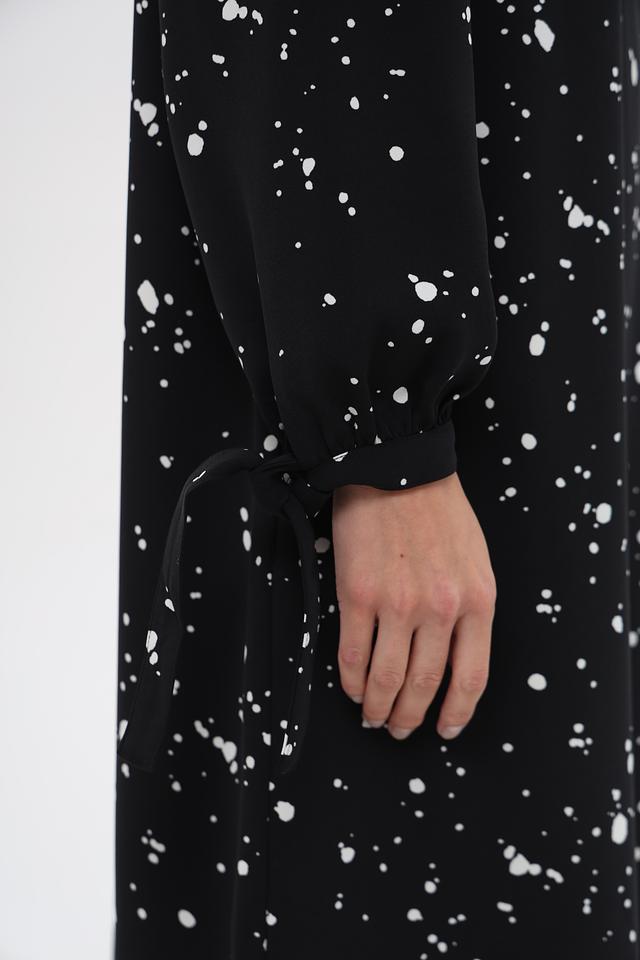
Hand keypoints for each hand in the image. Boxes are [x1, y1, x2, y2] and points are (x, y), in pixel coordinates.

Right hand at [331, 471, 495, 740]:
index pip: (472, 677)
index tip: (446, 728)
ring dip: (377, 706)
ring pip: (386, 679)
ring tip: (372, 715)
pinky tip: (351, 688)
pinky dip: (350, 680)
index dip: (457, 712)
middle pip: (425, 686)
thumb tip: (451, 656)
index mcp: (478, 600)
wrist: (398, 466)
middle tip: (399, 728)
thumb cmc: (438, 508)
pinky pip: (352, 655)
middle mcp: (441, 609)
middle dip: (410, 717)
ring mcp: (397, 604)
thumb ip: (469, 608)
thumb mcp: (475, 559)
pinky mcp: (358, 594)